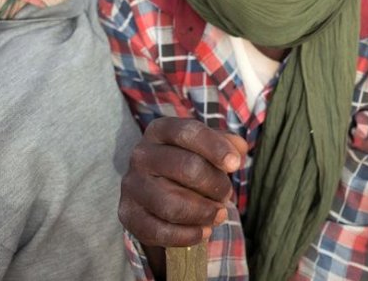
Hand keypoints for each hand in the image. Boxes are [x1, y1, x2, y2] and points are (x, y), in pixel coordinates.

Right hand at [119, 118, 247, 247]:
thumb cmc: (188, 162)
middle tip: (226, 194)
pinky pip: (159, 230)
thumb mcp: (205, 146)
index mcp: (160, 130)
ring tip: (219, 214)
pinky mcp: (128, 215)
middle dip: (215, 184)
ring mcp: (132, 186)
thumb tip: (239, 149)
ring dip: (203, 212)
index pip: (188, 132)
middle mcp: (141, 155)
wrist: (156, 189)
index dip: (215, 147)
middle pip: (186, 167)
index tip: (235, 164)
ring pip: (171, 204)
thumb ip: (226, 143)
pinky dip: (187, 235)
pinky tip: (204, 231)